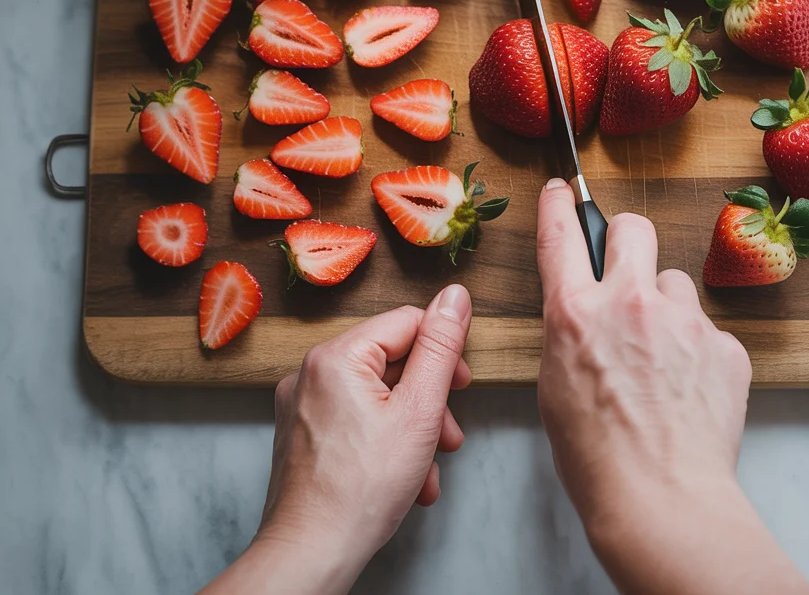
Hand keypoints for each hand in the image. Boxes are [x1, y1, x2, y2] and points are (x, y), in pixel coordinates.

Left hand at [201, 285, 472, 594]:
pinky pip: (355, 418)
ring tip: (429, 465)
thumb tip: (456, 296)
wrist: (310, 555)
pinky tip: (405, 477)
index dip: (444, 351)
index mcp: (336, 355)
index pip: (408, 322)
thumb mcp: (420, 411)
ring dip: (412, 426)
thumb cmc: (361, 491)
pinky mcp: (303, 433)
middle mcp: (311, 371)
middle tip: (449, 433)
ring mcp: (303, 404)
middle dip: (429, 399)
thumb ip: (441, 347)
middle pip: (392, 361)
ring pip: (377, 395)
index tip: (462, 384)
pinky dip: (384, 440)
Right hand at [536, 179, 808, 594]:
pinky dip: (697, 350)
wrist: (662, 499)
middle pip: (633, 226)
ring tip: (662, 361)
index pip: (562, 234)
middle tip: (627, 272)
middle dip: (627, 239)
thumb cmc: (597, 456)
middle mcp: (630, 302)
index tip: (561, 190)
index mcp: (576, 313)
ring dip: (666, 308)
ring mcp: (683, 320)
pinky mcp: (725, 345)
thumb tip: (587, 312)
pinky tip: (688, 389)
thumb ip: (571, 330)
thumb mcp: (556, 382)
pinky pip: (707, 329)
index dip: (560, 204)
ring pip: (676, 283)